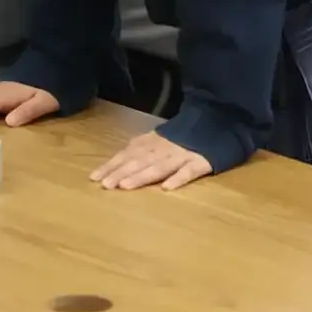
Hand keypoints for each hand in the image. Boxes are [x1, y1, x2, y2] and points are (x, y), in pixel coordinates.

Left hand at [91, 131, 212, 190]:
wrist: (216, 122)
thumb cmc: (183, 136)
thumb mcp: (158, 139)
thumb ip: (140, 148)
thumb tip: (118, 158)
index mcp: (151, 143)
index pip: (127, 155)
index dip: (111, 165)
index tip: (94, 177)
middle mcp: (162, 149)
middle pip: (139, 162)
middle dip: (121, 173)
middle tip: (105, 185)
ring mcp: (182, 155)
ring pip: (159, 167)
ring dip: (142, 176)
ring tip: (125, 186)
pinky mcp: (201, 162)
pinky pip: (189, 171)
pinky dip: (178, 178)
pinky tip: (166, 188)